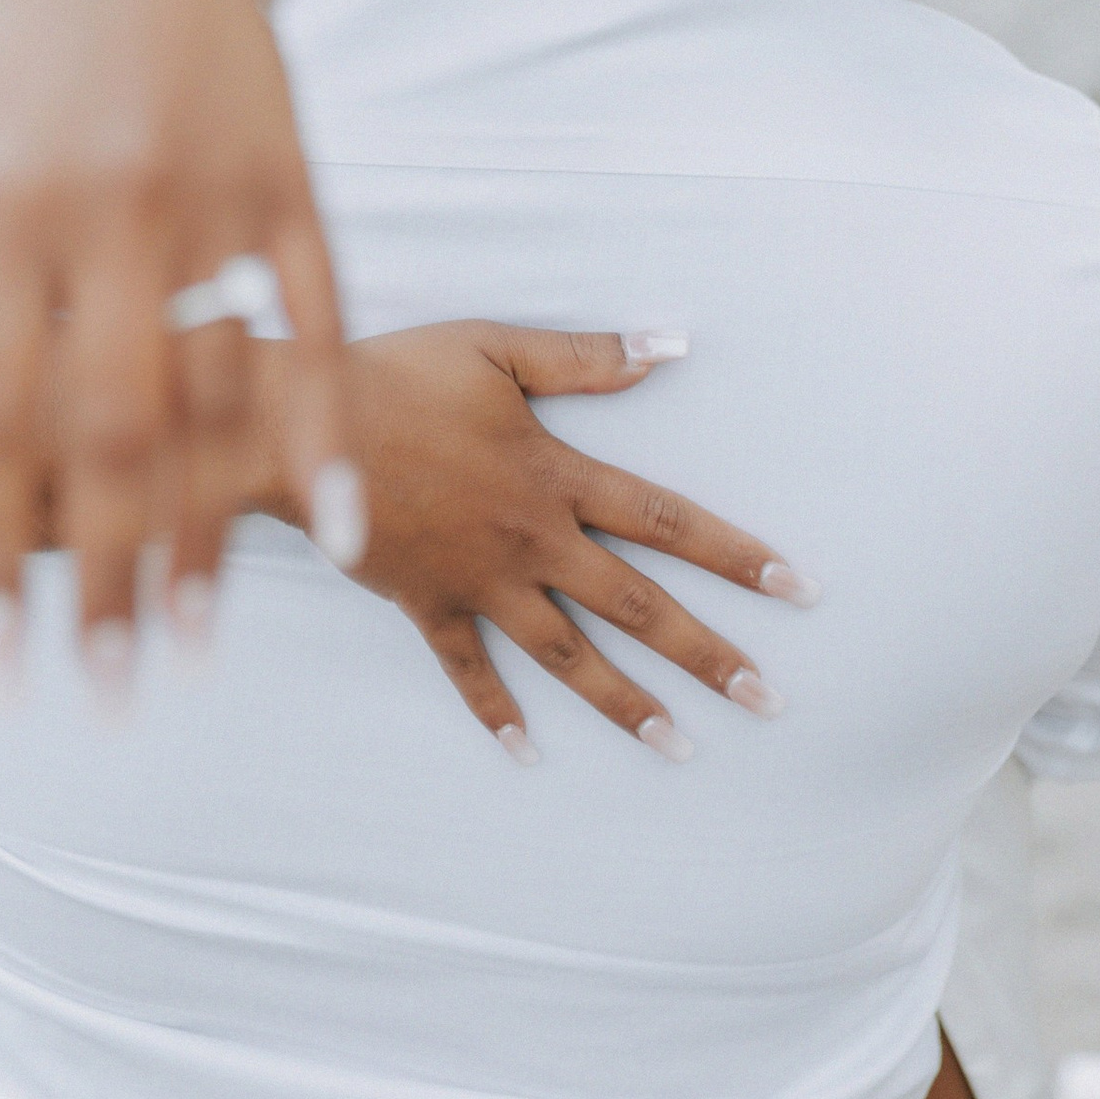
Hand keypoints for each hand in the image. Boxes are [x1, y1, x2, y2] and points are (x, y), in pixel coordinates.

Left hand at [0, 0, 358, 648]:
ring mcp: (210, 192)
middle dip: (102, 573)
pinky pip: (322, 323)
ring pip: (216, 393)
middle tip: (104, 698)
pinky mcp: (293, 177)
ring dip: (208, 532)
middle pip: (106, 424)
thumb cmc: (5, 67)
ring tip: (191, 650)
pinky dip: (326, 425)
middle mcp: (104, 205)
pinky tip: (331, 527)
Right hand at [295, 322, 809, 758]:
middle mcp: (532, 542)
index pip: (667, 521)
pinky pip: (470, 670)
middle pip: (638, 607)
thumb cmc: (396, 377)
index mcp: (556, 477)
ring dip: (627, 704)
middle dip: (709, 656)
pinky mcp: (429, 605)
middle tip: (767, 701)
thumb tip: (672, 347)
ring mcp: (482, 582)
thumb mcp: (493, 348)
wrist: (301, 432)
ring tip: (680, 746)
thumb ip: (584, 357)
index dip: (737, 553)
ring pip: (569, 654)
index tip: (798, 589)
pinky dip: (497, 712)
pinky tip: (527, 751)